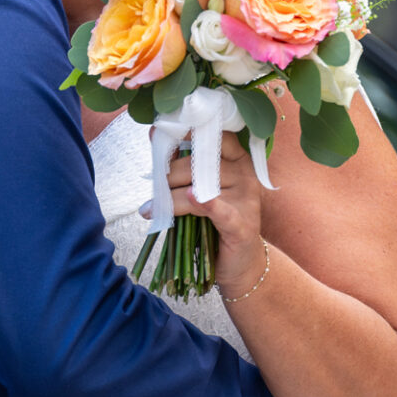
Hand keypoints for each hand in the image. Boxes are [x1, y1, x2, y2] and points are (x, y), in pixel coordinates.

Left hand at [165, 131, 266, 295]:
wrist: (240, 264)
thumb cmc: (216, 222)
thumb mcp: (203, 187)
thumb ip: (186, 163)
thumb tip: (156, 135)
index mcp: (238, 160)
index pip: (215, 137)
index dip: (187, 133)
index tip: (161, 132)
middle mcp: (245, 176)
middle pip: (199, 165)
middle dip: (169, 176)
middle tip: (153, 190)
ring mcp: (246, 201)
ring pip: (198, 189)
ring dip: (169, 200)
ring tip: (150, 209)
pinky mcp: (242, 226)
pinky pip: (221, 212)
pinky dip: (207, 204)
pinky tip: (191, 197)